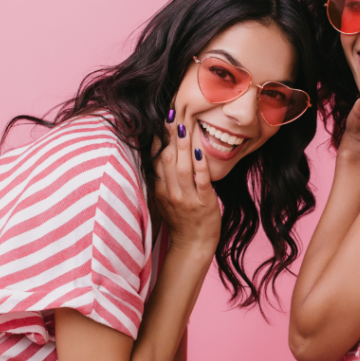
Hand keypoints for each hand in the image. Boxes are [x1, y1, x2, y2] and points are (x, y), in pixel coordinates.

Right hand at [152, 109, 220, 253]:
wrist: (193, 245)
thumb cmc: (180, 220)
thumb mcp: (164, 200)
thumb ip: (161, 179)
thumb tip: (159, 154)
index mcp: (159, 190)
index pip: (155, 160)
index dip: (157, 140)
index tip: (159, 120)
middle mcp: (170, 193)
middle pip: (166, 160)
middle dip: (168, 137)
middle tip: (169, 115)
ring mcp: (186, 198)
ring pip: (182, 168)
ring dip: (182, 146)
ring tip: (182, 126)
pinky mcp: (204, 203)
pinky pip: (200, 181)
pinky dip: (199, 165)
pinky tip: (198, 150)